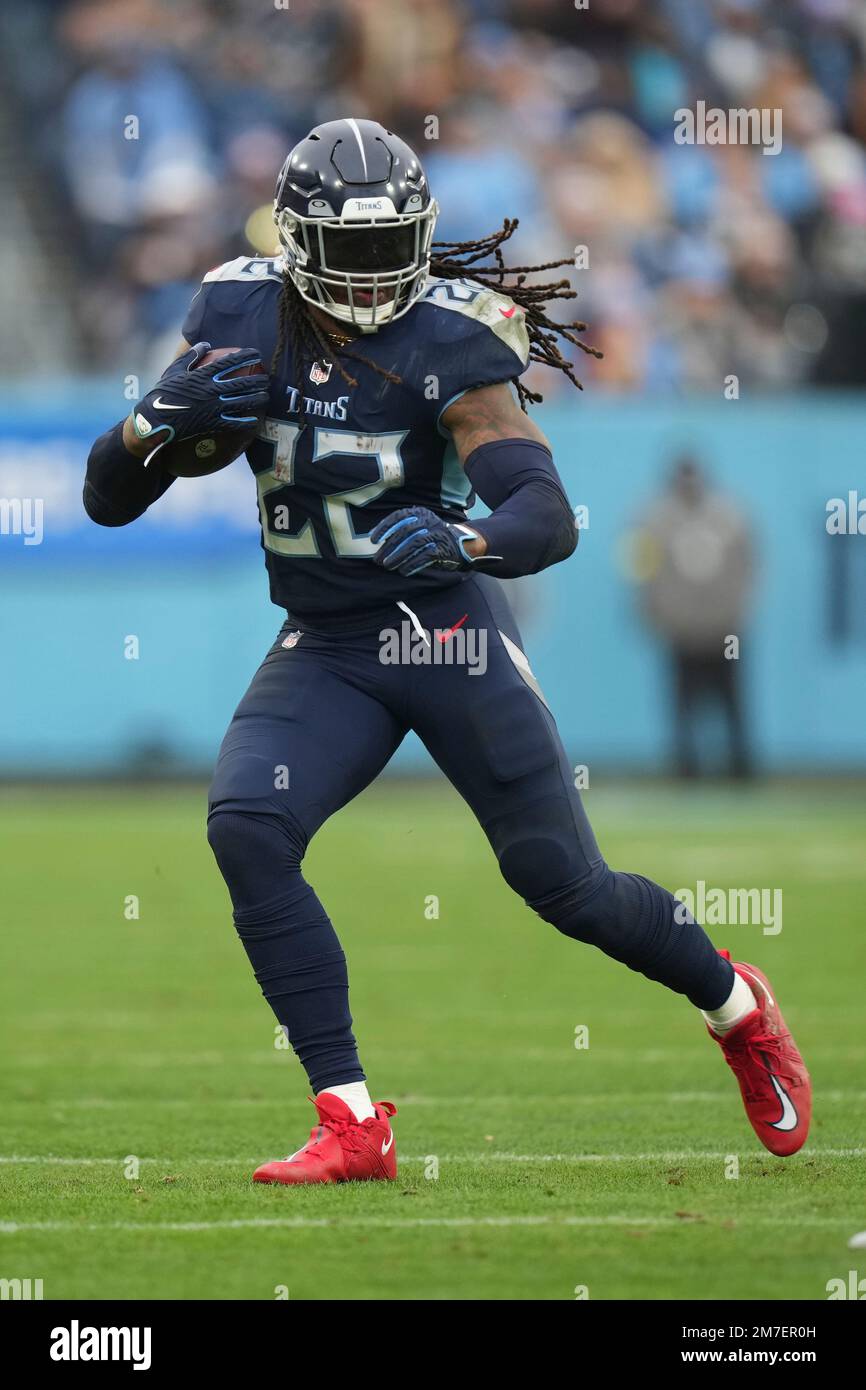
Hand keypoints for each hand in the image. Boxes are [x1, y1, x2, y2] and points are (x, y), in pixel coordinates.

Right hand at [130, 342, 269, 452]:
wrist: (155, 419)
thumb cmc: (163, 393)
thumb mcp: (174, 370)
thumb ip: (191, 356)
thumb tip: (205, 344)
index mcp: (203, 375)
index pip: (229, 363)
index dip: (245, 356)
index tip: (257, 353)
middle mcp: (211, 390)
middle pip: (241, 383)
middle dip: (257, 380)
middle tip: (268, 378)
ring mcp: (213, 407)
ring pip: (241, 402)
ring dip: (256, 399)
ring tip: (266, 396)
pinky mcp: (211, 423)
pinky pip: (233, 423)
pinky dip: (245, 422)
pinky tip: (255, 421)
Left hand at [370, 506, 485, 577]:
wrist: (461, 544)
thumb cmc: (432, 537)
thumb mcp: (418, 527)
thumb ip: (400, 530)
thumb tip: (376, 540)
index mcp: (420, 513)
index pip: (398, 517)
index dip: (384, 528)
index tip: (373, 540)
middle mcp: (428, 521)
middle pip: (404, 533)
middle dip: (388, 547)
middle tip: (378, 560)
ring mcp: (437, 534)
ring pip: (413, 544)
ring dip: (398, 557)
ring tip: (388, 566)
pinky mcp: (443, 549)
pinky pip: (425, 556)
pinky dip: (412, 564)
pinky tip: (403, 571)